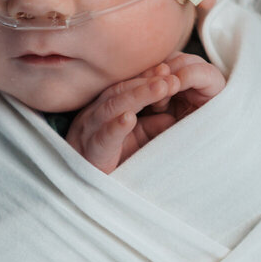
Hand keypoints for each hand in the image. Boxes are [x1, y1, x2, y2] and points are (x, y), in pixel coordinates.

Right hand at [64, 54, 226, 172]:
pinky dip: (116, 127)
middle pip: (119, 91)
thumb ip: (154, 126)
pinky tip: (129, 118)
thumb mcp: (137, 140)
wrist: (85, 192)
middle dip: (146, 82)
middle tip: (172, 77)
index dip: (146, 76)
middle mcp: (93, 115)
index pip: (126, 86)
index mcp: (104, 109)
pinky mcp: (89, 153)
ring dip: (138, 96)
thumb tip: (175, 114)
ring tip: (161, 87)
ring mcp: (88, 132)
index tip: (168, 69)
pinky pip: (102, 137)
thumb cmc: (109, 162)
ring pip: (111, 107)